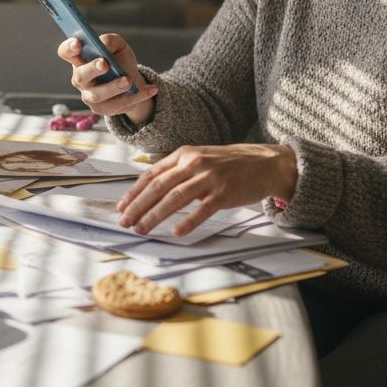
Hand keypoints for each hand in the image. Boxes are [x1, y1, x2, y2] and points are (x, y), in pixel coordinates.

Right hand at [56, 33, 156, 122]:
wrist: (132, 83)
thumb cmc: (120, 61)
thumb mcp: (119, 46)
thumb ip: (111, 41)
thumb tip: (103, 44)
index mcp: (80, 59)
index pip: (66, 53)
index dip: (69, 48)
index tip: (78, 44)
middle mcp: (80, 79)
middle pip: (80, 76)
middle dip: (92, 69)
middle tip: (105, 63)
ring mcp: (89, 96)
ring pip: (97, 95)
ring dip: (113, 87)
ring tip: (128, 81)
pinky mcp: (102, 109)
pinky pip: (117, 105)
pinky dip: (136, 97)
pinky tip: (151, 89)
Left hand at [116, 143, 297, 236]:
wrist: (265, 163)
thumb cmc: (229, 164)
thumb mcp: (200, 159)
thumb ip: (177, 171)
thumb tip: (151, 190)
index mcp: (184, 155)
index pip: (151, 175)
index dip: (134, 192)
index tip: (121, 207)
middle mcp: (193, 163)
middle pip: (158, 187)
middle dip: (138, 207)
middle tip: (125, 222)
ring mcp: (209, 178)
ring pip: (174, 198)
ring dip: (154, 216)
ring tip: (142, 229)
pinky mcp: (224, 193)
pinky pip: (202, 209)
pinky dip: (187, 221)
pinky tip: (175, 231)